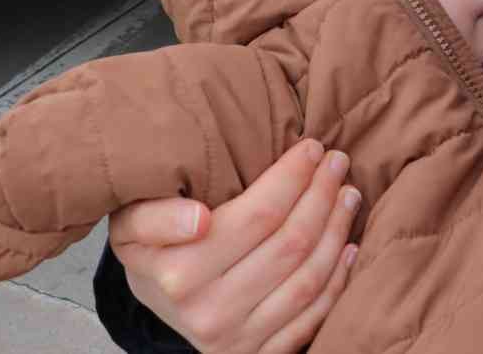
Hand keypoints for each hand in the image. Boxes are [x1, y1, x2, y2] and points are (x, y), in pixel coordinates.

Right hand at [107, 138, 360, 353]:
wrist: (153, 299)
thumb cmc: (151, 244)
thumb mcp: (132, 221)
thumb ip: (157, 216)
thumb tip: (199, 219)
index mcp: (179, 273)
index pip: (257, 215)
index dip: (292, 177)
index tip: (312, 147)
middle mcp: (209, 312)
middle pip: (289, 244)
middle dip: (322, 195)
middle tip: (337, 160)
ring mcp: (237, 339)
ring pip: (307, 279)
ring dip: (337, 231)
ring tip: (348, 193)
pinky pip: (313, 316)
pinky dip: (338, 279)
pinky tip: (350, 245)